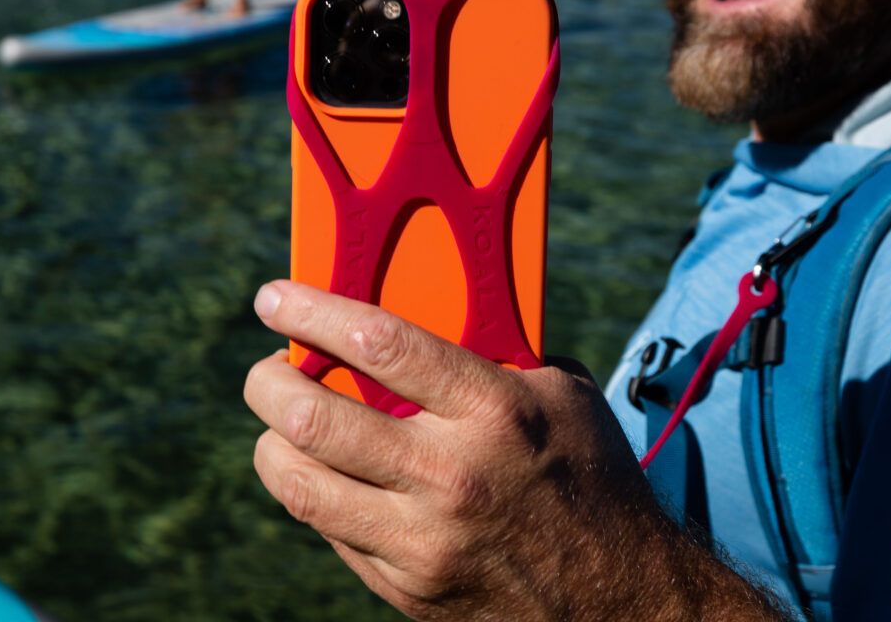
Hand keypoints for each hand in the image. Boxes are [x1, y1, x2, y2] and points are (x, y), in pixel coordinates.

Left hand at [244, 281, 784, 620]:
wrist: (623, 599)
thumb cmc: (591, 477)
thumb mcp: (561, 395)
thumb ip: (492, 354)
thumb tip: (417, 315)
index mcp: (494, 412)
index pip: (378, 345)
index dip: (311, 312)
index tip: (274, 298)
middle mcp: (450, 475)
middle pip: (311, 418)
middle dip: (267, 383)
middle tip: (267, 371)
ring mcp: (422, 541)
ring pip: (298, 485)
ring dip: (271, 444)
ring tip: (279, 425)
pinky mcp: (407, 588)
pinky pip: (330, 531)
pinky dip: (316, 494)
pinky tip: (324, 473)